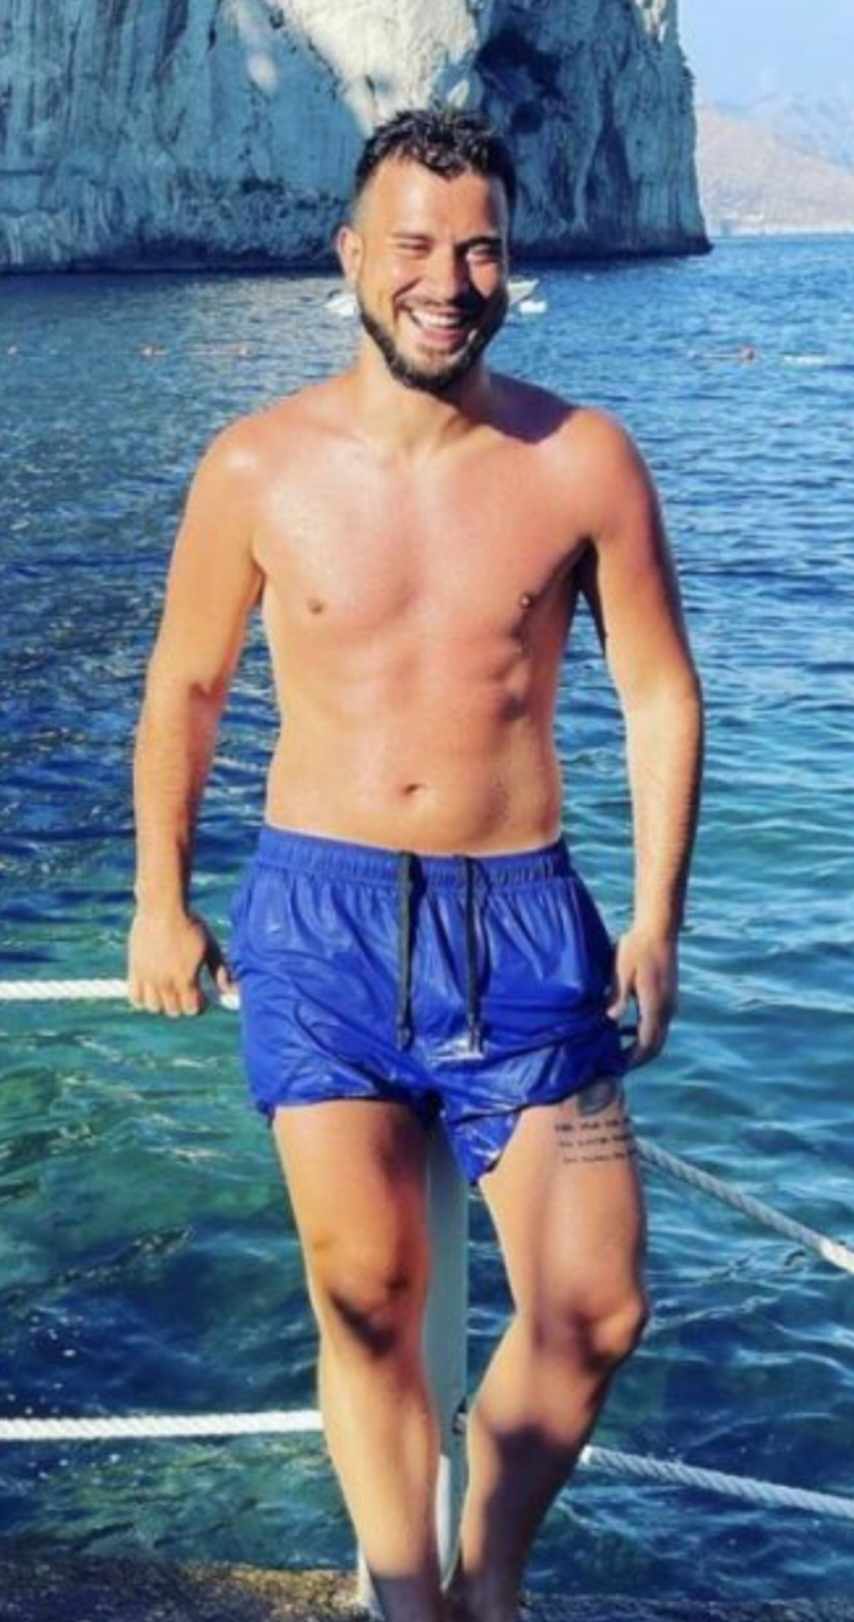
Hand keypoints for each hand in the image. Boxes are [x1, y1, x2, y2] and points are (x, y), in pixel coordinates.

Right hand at [128, 907, 234, 1016]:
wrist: (162, 906)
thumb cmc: (190, 924)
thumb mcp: (211, 946)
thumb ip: (221, 970)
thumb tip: (231, 990)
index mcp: (186, 978)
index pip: (192, 1009)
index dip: (199, 1005)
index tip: (201, 995)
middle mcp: (165, 981)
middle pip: (173, 1011)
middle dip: (182, 1004)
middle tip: (186, 990)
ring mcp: (148, 976)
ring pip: (154, 1007)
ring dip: (163, 1003)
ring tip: (168, 990)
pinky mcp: (134, 969)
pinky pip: (134, 997)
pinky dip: (142, 998)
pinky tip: (152, 988)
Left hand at [607, 927, 677, 1068]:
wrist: (658, 929)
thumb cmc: (636, 947)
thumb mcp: (621, 970)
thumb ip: (617, 995)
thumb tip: (611, 1020)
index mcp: (655, 1005)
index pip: (647, 1044)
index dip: (632, 1059)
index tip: (615, 1067)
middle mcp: (667, 1009)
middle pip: (655, 1046)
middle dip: (637, 1059)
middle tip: (614, 1065)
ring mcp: (671, 1003)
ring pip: (658, 1036)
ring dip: (640, 1046)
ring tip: (616, 1049)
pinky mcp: (669, 997)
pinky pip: (658, 1024)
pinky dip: (643, 1033)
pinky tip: (624, 1028)